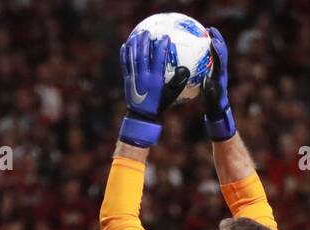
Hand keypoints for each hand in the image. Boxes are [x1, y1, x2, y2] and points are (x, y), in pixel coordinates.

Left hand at [118, 31, 189, 147]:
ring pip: (132, 57)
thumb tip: (185, 69)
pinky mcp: (127, 79)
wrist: (142, 118)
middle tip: (148, 31)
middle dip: (145, 41)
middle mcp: (143, 77)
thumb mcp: (171, 96)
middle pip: (143, 54)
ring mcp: (133, 77)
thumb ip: (178, 82)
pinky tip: (125, 45)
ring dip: (134, 44)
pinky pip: (124, 64)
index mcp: (155, 80)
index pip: (158, 59)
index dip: (162, 47)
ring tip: (137, 34)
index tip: (165, 37)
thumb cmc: (160, 106)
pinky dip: (124, 54)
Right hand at [202, 26, 235, 140]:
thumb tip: (207, 81)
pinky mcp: (214, 71)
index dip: (218, 49)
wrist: (217, 109)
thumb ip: (210, 91)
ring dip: (212, 41)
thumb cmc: (214, 105)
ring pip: (217, 53)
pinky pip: (210, 57)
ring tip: (205, 31)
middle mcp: (221, 71)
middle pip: (222, 52)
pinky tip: (195, 44)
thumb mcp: (212, 99)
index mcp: (221, 76)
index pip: (221, 60)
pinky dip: (205, 49)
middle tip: (210, 29)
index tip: (213, 40)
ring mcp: (218, 70)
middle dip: (217, 39)